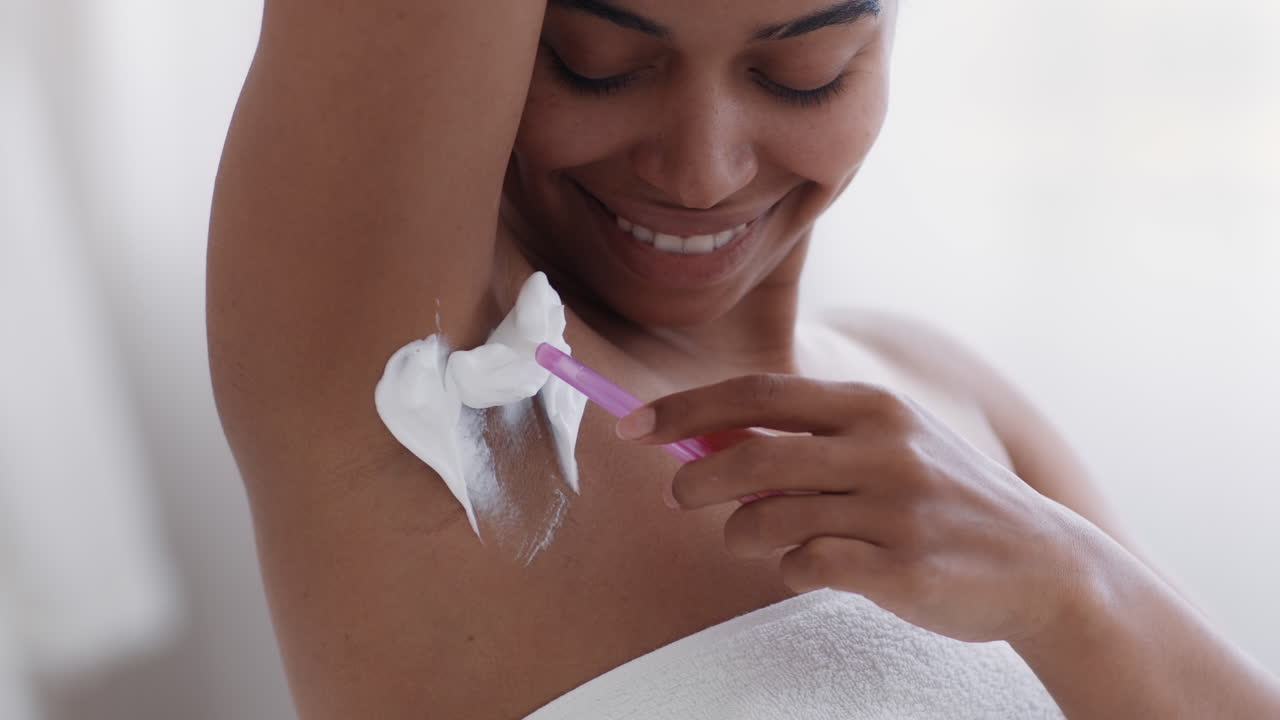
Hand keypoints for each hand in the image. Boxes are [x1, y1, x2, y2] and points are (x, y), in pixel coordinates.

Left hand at [615, 374, 1095, 644]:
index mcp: (873, 406)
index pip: (758, 394)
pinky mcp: (903, 568)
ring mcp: (896, 509)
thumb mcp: (889, 442)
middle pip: (751, 458)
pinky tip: (811, 566)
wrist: (1043, 564)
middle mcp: (884, 448)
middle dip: (694, 481)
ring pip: (768, 521)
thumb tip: (709, 441)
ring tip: (754, 538)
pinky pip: (805, 567)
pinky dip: (790, 568)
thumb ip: (810, 436)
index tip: (634, 426)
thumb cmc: (943, 499)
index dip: (687, 409)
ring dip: (742, 534)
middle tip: (678, 497)